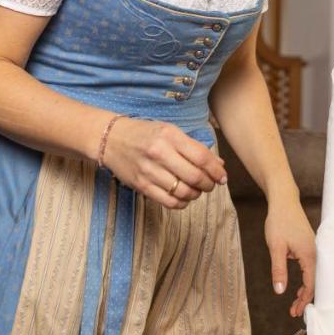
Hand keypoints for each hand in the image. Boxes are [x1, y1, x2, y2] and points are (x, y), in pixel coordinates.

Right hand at [103, 118, 227, 208]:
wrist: (110, 138)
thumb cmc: (145, 133)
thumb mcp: (170, 131)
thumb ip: (194, 147)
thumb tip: (219, 164)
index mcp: (170, 136)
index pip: (202, 157)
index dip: (217, 171)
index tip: (223, 177)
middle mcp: (160, 152)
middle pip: (195, 177)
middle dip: (208, 185)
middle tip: (211, 185)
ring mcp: (149, 170)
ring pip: (183, 192)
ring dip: (195, 195)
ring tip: (197, 190)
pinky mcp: (141, 185)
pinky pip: (168, 202)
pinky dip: (182, 203)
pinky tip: (184, 198)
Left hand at [265, 198, 315, 316]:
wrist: (283, 201)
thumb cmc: (279, 221)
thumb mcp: (275, 248)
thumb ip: (278, 270)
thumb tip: (279, 291)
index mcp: (309, 255)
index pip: (310, 284)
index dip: (303, 300)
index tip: (295, 312)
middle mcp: (315, 252)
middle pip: (314, 281)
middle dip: (305, 298)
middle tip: (294, 311)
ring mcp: (313, 248)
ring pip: (313, 274)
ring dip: (306, 289)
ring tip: (295, 302)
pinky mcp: (309, 245)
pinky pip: (311, 266)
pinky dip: (306, 278)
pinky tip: (299, 284)